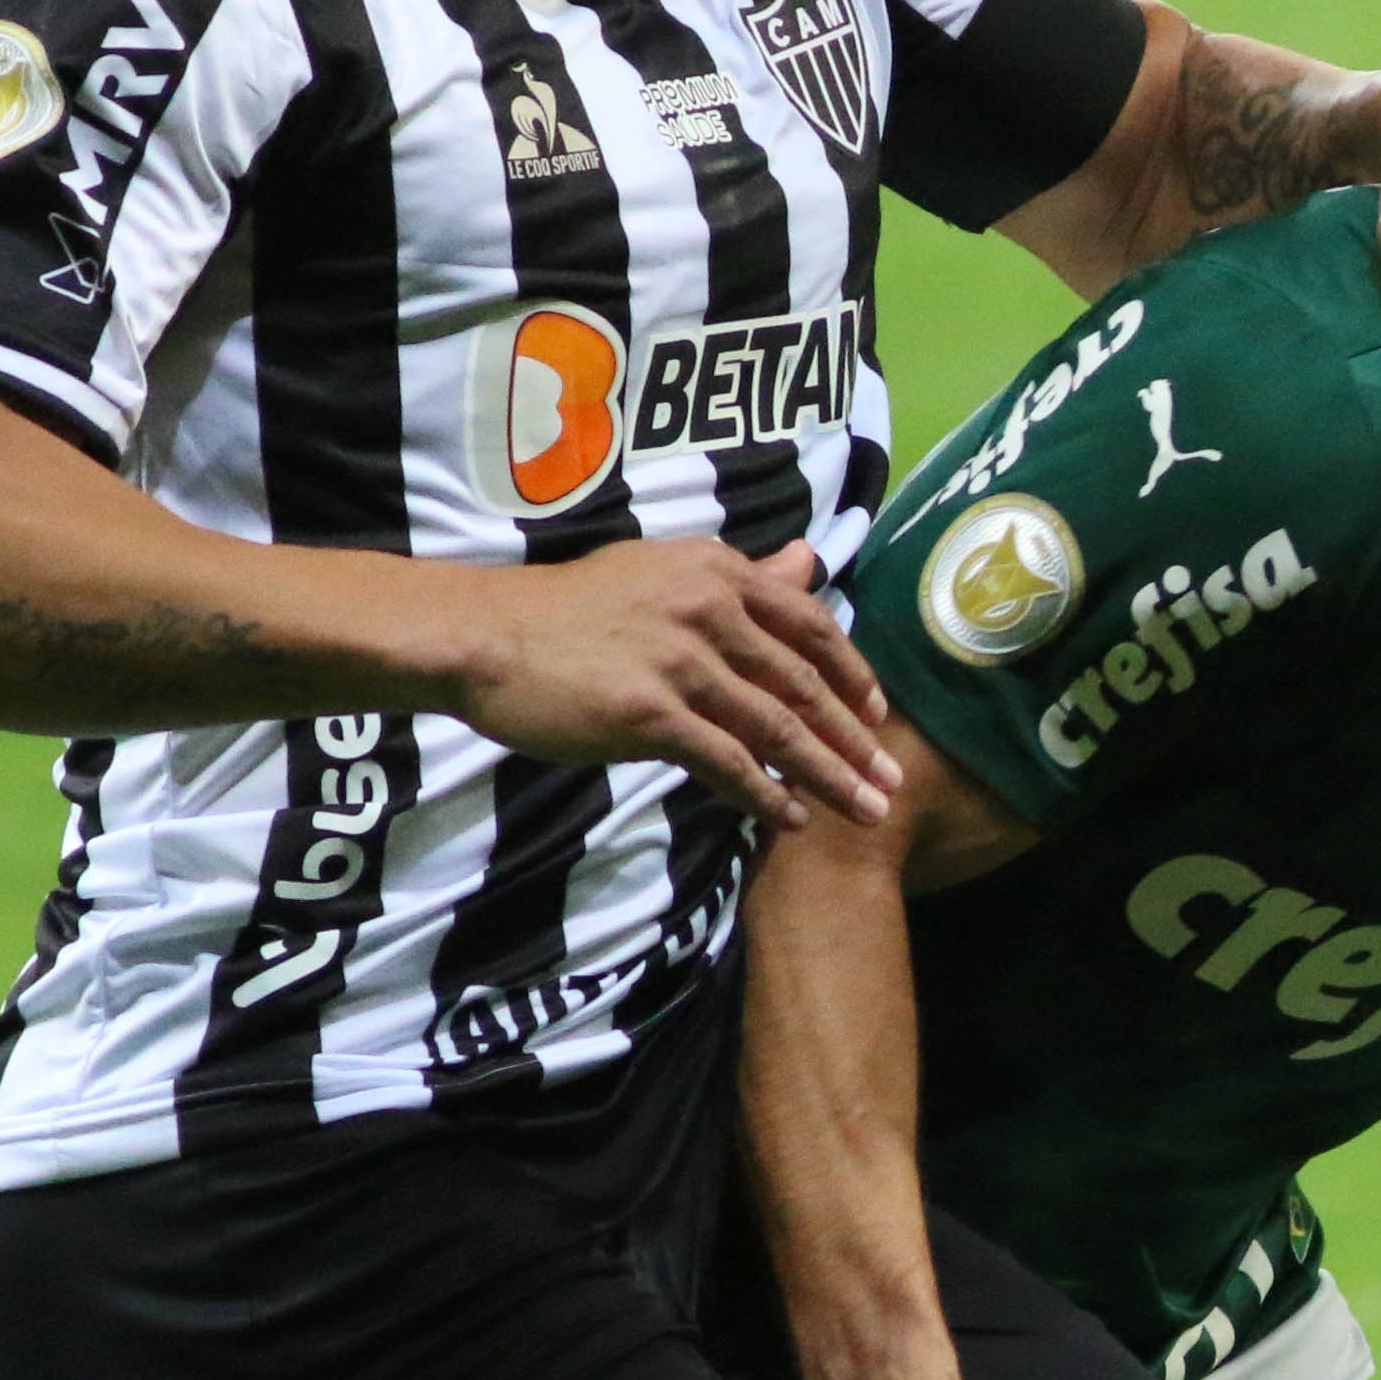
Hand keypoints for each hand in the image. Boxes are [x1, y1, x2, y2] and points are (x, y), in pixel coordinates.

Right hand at [454, 539, 899, 827]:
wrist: (489, 637)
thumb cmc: (571, 609)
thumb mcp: (662, 571)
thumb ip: (741, 576)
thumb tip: (810, 559)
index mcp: (718, 570)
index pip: (810, 625)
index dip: (852, 675)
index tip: (879, 716)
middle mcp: (709, 609)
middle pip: (804, 684)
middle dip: (855, 740)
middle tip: (891, 783)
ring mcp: (681, 662)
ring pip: (777, 728)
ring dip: (828, 776)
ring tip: (863, 812)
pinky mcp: (650, 714)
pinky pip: (726, 761)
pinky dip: (764, 795)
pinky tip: (790, 820)